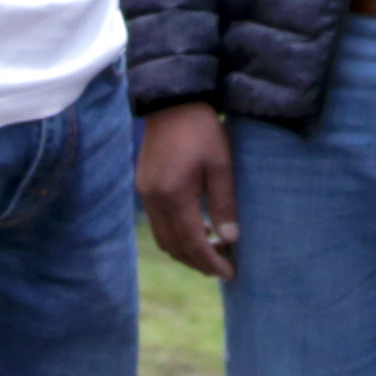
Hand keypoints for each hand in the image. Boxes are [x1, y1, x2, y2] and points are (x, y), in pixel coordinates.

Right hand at [138, 102, 240, 279]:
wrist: (172, 101)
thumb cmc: (201, 130)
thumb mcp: (220, 164)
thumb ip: (224, 203)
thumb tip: (230, 239)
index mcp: (173, 195)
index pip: (192, 242)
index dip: (211, 262)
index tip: (230, 273)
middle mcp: (154, 200)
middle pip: (174, 247)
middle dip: (198, 263)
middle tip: (223, 268)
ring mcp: (146, 194)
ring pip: (164, 238)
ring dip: (186, 250)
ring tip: (212, 252)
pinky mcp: (145, 187)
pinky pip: (159, 223)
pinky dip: (177, 234)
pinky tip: (197, 230)